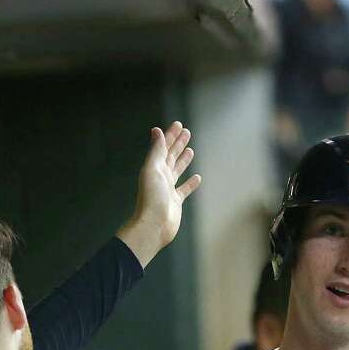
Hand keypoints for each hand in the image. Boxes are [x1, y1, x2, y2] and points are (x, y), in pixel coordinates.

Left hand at [116, 121, 201, 266]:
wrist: (154, 225)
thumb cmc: (151, 198)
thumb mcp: (153, 170)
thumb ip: (156, 151)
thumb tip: (157, 130)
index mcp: (155, 167)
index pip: (164, 146)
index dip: (171, 135)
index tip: (179, 124)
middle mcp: (161, 176)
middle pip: (171, 155)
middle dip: (178, 143)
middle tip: (187, 132)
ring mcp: (168, 189)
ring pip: (177, 170)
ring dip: (183, 159)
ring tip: (190, 150)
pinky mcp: (176, 201)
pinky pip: (184, 189)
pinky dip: (191, 183)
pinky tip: (197, 178)